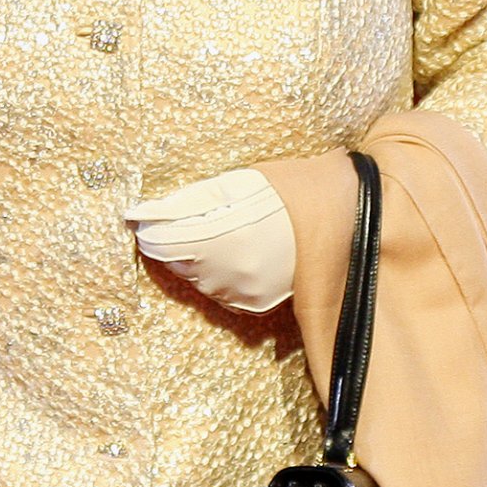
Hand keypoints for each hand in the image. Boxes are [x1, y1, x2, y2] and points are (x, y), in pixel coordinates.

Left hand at [125, 168, 295, 313]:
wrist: (342, 213)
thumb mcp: (235, 182)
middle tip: (201, 217)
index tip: (149, 216)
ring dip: (198, 259)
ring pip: (195, 280)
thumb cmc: (289, 188)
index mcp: (221, 238)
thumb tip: (144, 213)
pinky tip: (240, 252)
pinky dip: (219, 274)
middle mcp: (230, 273)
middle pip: (174, 263)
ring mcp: (243, 293)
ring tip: (227, 232)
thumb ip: (187, 202)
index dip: (151, 226)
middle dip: (178, 241)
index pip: (159, 243)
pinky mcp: (256, 304)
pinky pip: (219, 292)